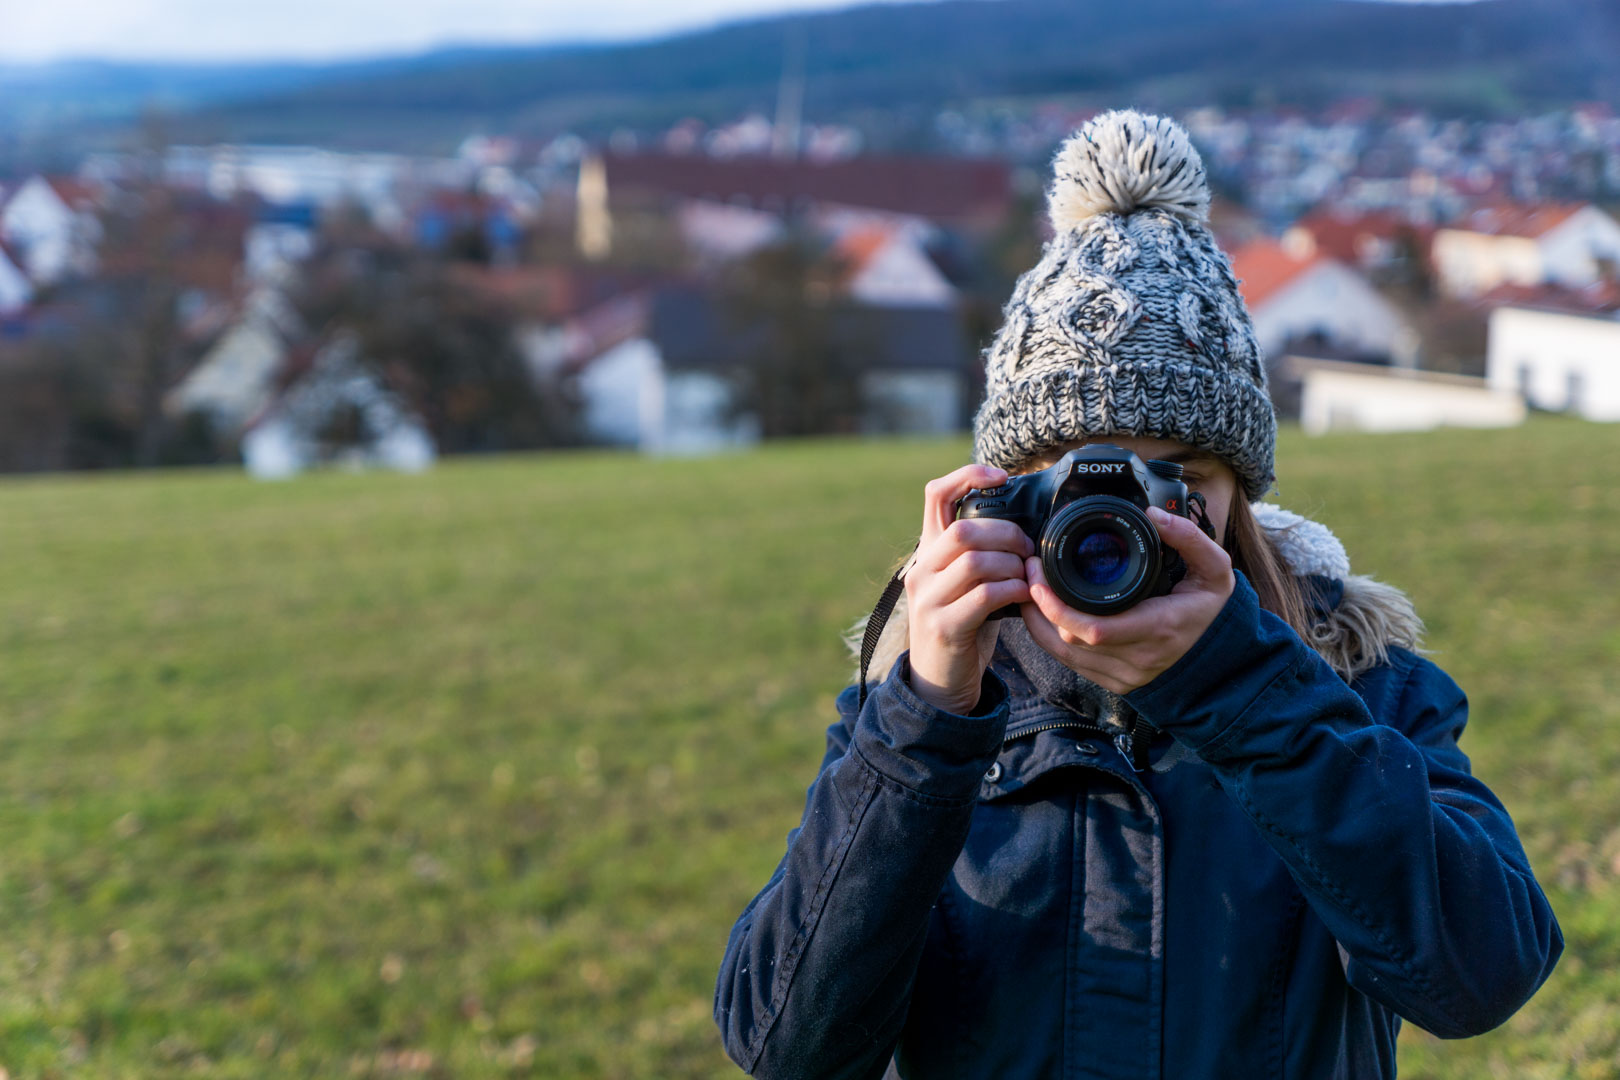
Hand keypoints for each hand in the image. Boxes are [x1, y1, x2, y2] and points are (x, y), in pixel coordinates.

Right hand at [905, 464, 1033, 713]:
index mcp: (927, 552)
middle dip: (1007, 534)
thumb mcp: (962, 583)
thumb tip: (1020, 525)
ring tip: (1027, 576)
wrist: (938, 681)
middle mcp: (920, 571)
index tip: (1001, 477)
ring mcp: (928, 600)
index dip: (967, 476)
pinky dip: (1012, 590)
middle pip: (963, 530)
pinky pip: (984, 596)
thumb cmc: (962, 625)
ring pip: (975, 561)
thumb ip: (976, 553)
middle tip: (1029, 550)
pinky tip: (1023, 595)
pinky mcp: (944, 627)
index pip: (936, 495)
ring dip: (1012, 565)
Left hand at [1019, 506, 1234, 693]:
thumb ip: (1189, 538)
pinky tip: (1043, 615)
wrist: (1222, 655)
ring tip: (1031, 590)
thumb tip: (1154, 515)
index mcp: (1158, 628)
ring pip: (1064, 655)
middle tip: (1030, 572)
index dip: (1057, 607)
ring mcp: (1125, 676)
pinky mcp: (1115, 683)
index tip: (1039, 577)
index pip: (1094, 629)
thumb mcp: (1215, 568)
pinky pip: (1071, 664)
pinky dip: (1051, 639)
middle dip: (1041, 607)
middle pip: (1071, 640)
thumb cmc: (1212, 609)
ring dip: (1040, 624)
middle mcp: (1139, 658)